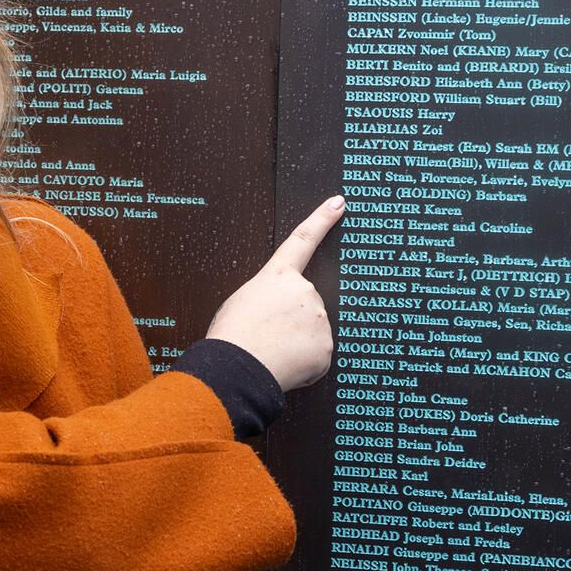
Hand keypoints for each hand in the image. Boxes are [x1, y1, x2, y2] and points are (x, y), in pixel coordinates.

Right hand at [204, 195, 345, 390]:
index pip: (303, 240)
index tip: (339, 203)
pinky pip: (316, 357)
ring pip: (312, 333)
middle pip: (306, 306)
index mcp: (277, 276)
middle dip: (293, 323)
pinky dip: (304, 365)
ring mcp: (319, 317)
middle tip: (268, 338)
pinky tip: (285, 365)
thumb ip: (268, 298)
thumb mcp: (242, 302)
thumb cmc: (231, 336)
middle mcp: (303, 290)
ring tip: (273, 352)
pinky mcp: (326, 345)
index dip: (322, 219)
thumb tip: (281, 314)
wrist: (238, 367)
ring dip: (297, 345)